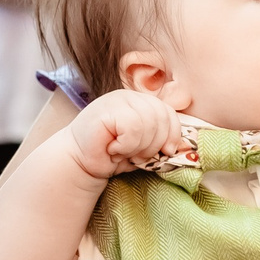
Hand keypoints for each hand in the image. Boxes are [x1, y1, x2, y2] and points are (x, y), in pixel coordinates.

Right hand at [62, 90, 180, 178]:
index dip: (172, 134)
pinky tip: (113, 148)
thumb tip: (180, 144)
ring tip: (123, 152)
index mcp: (141, 101)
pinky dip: (126, 145)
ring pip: (149, 123)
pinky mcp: (106, 110)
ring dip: (138, 146)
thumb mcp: (143, 145)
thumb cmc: (111, 155)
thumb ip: (160, 138)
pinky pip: (133, 128)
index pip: (169, 112)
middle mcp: (130, 96)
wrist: (80, 162)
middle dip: (154, 144)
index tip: (164, 152)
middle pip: (161, 117)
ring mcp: (117, 100)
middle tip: (137, 156)